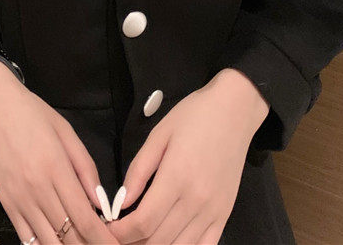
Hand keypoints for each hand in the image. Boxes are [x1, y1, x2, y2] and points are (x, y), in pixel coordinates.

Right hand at [0, 60, 119, 244]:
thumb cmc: (35, 115)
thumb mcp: (67, 133)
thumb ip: (86, 168)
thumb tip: (101, 203)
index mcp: (57, 169)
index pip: (83, 218)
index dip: (102, 238)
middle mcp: (37, 189)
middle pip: (67, 235)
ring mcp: (19, 199)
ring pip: (46, 241)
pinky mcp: (5, 204)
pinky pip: (25, 236)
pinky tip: (55, 244)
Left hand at [105, 69, 269, 243]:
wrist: (234, 110)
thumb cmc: (194, 116)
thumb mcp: (159, 134)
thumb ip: (139, 170)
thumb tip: (121, 202)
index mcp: (177, 177)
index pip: (143, 222)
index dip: (120, 233)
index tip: (107, 228)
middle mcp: (197, 201)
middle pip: (158, 241)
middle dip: (132, 243)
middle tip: (118, 235)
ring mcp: (214, 211)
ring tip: (138, 239)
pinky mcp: (225, 215)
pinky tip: (168, 242)